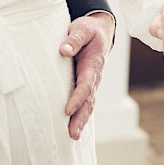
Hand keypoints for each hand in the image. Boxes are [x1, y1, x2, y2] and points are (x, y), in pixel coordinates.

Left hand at [59, 11, 114, 139]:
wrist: (100, 30)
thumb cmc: (89, 29)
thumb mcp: (82, 29)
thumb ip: (74, 39)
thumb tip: (64, 50)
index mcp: (93, 65)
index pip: (85, 85)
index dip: (77, 98)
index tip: (67, 110)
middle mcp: (94, 76)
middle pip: (88, 101)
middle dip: (80, 118)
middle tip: (72, 133)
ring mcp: (92, 81)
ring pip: (88, 104)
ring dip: (81, 120)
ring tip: (73, 135)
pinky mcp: (87, 83)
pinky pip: (86, 101)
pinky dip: (81, 114)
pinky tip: (75, 125)